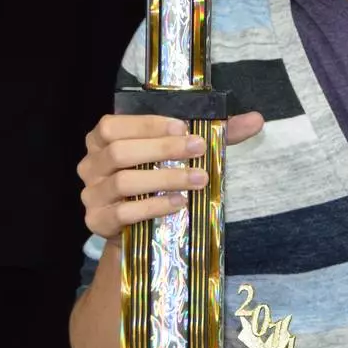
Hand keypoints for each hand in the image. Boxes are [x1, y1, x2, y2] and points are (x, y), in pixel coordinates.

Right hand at [77, 111, 263, 238]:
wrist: (138, 227)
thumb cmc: (158, 177)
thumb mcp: (183, 151)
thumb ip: (217, 134)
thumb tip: (257, 120)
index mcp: (102, 138)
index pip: (115, 125)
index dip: (148, 125)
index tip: (184, 127)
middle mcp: (90, 163)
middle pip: (120, 152)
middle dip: (163, 150)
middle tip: (198, 149)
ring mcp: (91, 194)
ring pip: (124, 181)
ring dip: (165, 178)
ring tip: (198, 179)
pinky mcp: (96, 221)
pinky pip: (123, 212)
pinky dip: (154, 206)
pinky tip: (179, 203)